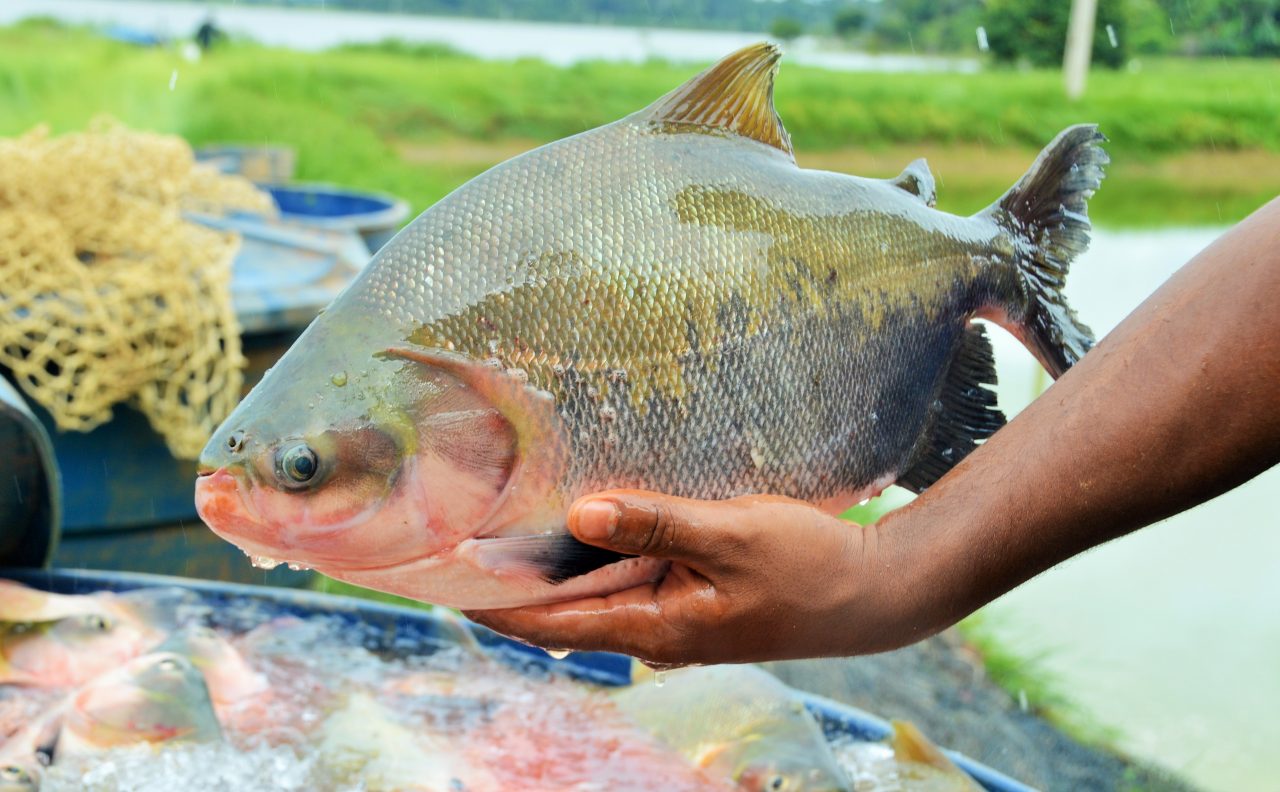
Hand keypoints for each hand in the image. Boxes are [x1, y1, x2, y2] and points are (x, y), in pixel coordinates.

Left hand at [463, 490, 927, 665]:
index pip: (554, 624)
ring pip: (598, 593)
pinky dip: (601, 554)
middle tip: (465, 537)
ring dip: (558, 565)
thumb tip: (577, 515)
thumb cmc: (808, 566)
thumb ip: (654, 524)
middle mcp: (657, 633)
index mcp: (657, 628)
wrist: (873, 592)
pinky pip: (630, 579)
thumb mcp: (729, 536)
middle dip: (517, 580)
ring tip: (511, 523)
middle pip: (567, 610)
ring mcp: (676, 619)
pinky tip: (588, 521)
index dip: (496, 604)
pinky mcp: (694, 599)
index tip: (444, 581)